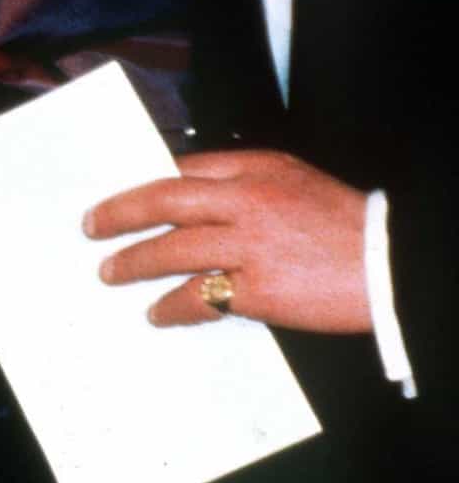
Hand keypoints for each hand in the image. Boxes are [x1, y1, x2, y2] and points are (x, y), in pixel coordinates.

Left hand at [87, 150, 371, 333]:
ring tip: (110, 272)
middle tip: (91, 226)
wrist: (390, 265)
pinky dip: (172, 307)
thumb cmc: (343, 222)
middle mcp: (245, 204)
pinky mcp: (259, 291)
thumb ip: (240, 179)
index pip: (181, 170)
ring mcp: (249, 248)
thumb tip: (185, 187)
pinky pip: (200, 298)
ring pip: (172, 251)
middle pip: (163, 202)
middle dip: (119, 214)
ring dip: (133, 263)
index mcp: (253, 172)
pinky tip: (156, 313)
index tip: (115, 196)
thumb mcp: (292, 179)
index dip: (141, 183)